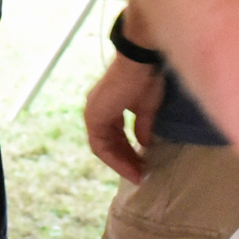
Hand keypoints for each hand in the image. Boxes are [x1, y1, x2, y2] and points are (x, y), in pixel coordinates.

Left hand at [84, 43, 164, 183]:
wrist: (140, 62)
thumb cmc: (145, 79)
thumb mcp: (146, 108)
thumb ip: (142, 127)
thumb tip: (144, 144)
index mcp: (106, 107)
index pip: (112, 137)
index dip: (126, 154)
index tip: (143, 166)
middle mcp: (95, 110)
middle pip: (107, 144)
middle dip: (125, 161)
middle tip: (141, 175)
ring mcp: (92, 114)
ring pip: (102, 147)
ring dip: (120, 163)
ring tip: (138, 176)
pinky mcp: (94, 117)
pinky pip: (100, 145)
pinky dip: (115, 158)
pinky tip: (131, 167)